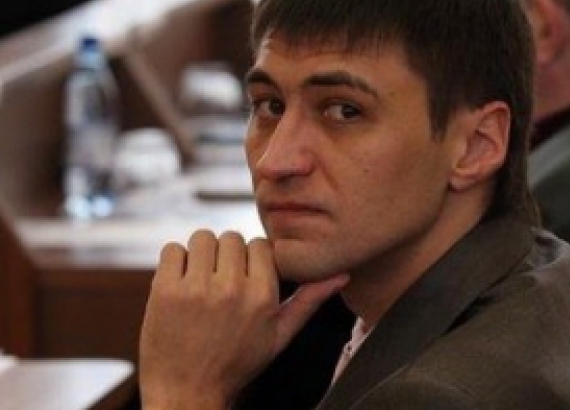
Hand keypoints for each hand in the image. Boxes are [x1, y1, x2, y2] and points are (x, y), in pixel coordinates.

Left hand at [139, 229, 347, 409]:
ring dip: (201, 254)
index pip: (260, 245)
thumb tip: (342, 274)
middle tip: (221, 281)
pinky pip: (173, 249)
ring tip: (201, 280)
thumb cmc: (236, 364)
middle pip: (231, 237)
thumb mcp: (279, 336)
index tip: (244, 276)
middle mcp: (231, 288)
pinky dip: (176, 261)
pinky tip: (180, 283)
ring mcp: (195, 288)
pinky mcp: (165, 290)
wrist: (186, 393)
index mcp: (262, 296)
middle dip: (227, 255)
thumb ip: (309, 301)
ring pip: (203, 237)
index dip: (251, 258)